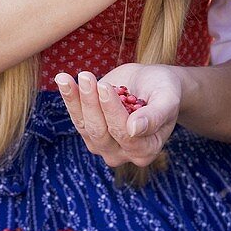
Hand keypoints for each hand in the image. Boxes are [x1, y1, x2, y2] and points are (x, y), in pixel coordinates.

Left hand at [54, 63, 181, 168]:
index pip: (125, 134)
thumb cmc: (164, 90)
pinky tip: (62, 80)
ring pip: (85, 126)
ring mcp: (105, 145)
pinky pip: (77, 117)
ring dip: (76, 100)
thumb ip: (155, 115)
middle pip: (101, 132)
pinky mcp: (91, 133)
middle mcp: (124, 154)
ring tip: (66, 78)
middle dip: (91, 103)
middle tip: (86, 76)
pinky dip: (69, 99)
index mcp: (147, 150)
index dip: (112, 110)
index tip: (103, 85)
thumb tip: (134, 129)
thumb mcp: (167, 98)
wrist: (153, 84)